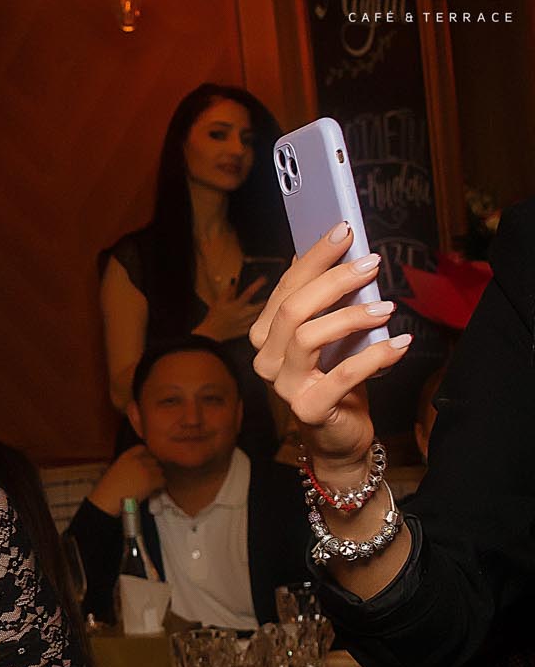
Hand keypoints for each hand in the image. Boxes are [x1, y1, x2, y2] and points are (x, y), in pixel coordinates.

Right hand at [89, 444, 165, 515]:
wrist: (107, 500)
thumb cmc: (108, 489)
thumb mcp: (115, 469)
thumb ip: (129, 464)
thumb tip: (141, 467)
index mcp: (126, 456)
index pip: (142, 448)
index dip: (146, 455)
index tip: (146, 462)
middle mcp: (137, 460)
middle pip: (153, 460)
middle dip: (152, 468)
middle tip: (148, 478)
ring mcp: (145, 470)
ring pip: (160, 470)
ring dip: (157, 478)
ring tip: (150, 485)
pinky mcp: (151, 481)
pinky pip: (162, 481)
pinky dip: (159, 486)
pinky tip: (152, 491)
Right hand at [196, 277, 268, 341]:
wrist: (211, 333)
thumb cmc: (213, 317)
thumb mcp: (219, 301)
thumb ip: (228, 291)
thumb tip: (234, 281)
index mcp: (236, 306)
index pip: (249, 293)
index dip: (257, 285)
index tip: (263, 279)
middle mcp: (242, 314)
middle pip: (259, 306)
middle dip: (266, 301)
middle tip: (271, 296)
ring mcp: (245, 323)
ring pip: (259, 316)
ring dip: (264, 310)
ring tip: (267, 305)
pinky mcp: (244, 330)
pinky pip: (255, 325)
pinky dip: (258, 321)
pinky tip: (260, 318)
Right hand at [249, 221, 408, 481]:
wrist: (338, 435)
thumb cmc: (334, 378)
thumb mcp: (329, 335)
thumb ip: (322, 301)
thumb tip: (329, 254)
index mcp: (265, 335)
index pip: (286, 288)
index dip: (315, 257)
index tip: (344, 231)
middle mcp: (266, 359)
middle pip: (293, 309)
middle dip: (334, 280)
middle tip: (372, 263)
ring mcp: (283, 385)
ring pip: (307, 337)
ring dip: (351, 317)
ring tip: (387, 307)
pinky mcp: (308, 408)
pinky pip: (342, 377)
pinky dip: (376, 358)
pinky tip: (400, 343)